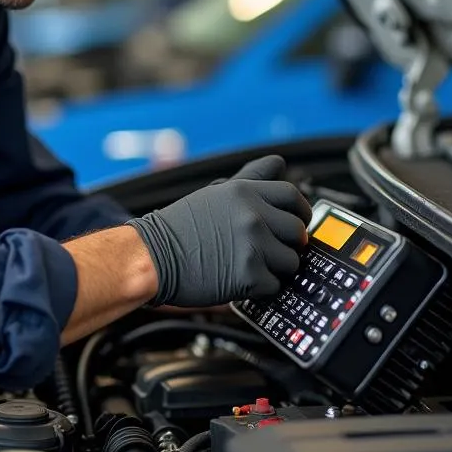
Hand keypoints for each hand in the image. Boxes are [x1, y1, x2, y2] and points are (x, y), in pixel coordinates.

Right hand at [128, 154, 310, 307]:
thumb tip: (278, 163)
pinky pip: (275, 285)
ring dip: (276, 268)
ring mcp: (252, 245)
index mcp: (244, 192)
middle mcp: (252, 215)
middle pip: (298, 231)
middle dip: (289, 243)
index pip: (293, 196)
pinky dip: (261, 288)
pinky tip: (241, 280)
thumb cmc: (177, 227)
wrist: (151, 257)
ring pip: (291, 261)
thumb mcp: (215, 192)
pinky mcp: (249, 275)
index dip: (300, 211)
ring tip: (252, 265)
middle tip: (272, 249)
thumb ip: (251, 179)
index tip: (297, 221)